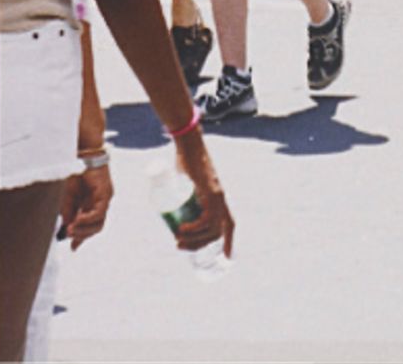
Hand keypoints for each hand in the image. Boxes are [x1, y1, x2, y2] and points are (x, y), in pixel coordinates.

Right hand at [58, 163, 112, 250]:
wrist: (84, 156)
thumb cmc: (77, 174)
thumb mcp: (69, 197)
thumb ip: (69, 212)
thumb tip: (67, 228)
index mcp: (91, 205)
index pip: (90, 227)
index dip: (81, 237)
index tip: (73, 247)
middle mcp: (100, 204)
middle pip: (96, 228)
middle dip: (82, 235)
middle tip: (70, 237)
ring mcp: (105, 200)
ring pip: (99, 223)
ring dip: (84, 230)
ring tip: (71, 230)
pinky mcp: (106, 195)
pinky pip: (99, 213)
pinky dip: (88, 220)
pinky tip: (77, 220)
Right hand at [170, 133, 233, 256]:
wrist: (189, 144)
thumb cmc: (186, 162)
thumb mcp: (186, 184)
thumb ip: (184, 195)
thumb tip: (172, 210)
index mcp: (218, 199)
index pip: (229, 224)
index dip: (229, 242)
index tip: (226, 258)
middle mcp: (221, 199)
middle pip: (218, 231)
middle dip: (200, 245)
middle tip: (180, 246)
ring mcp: (218, 196)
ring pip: (212, 228)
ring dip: (194, 239)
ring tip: (178, 239)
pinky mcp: (211, 192)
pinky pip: (207, 218)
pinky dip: (195, 228)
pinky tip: (181, 229)